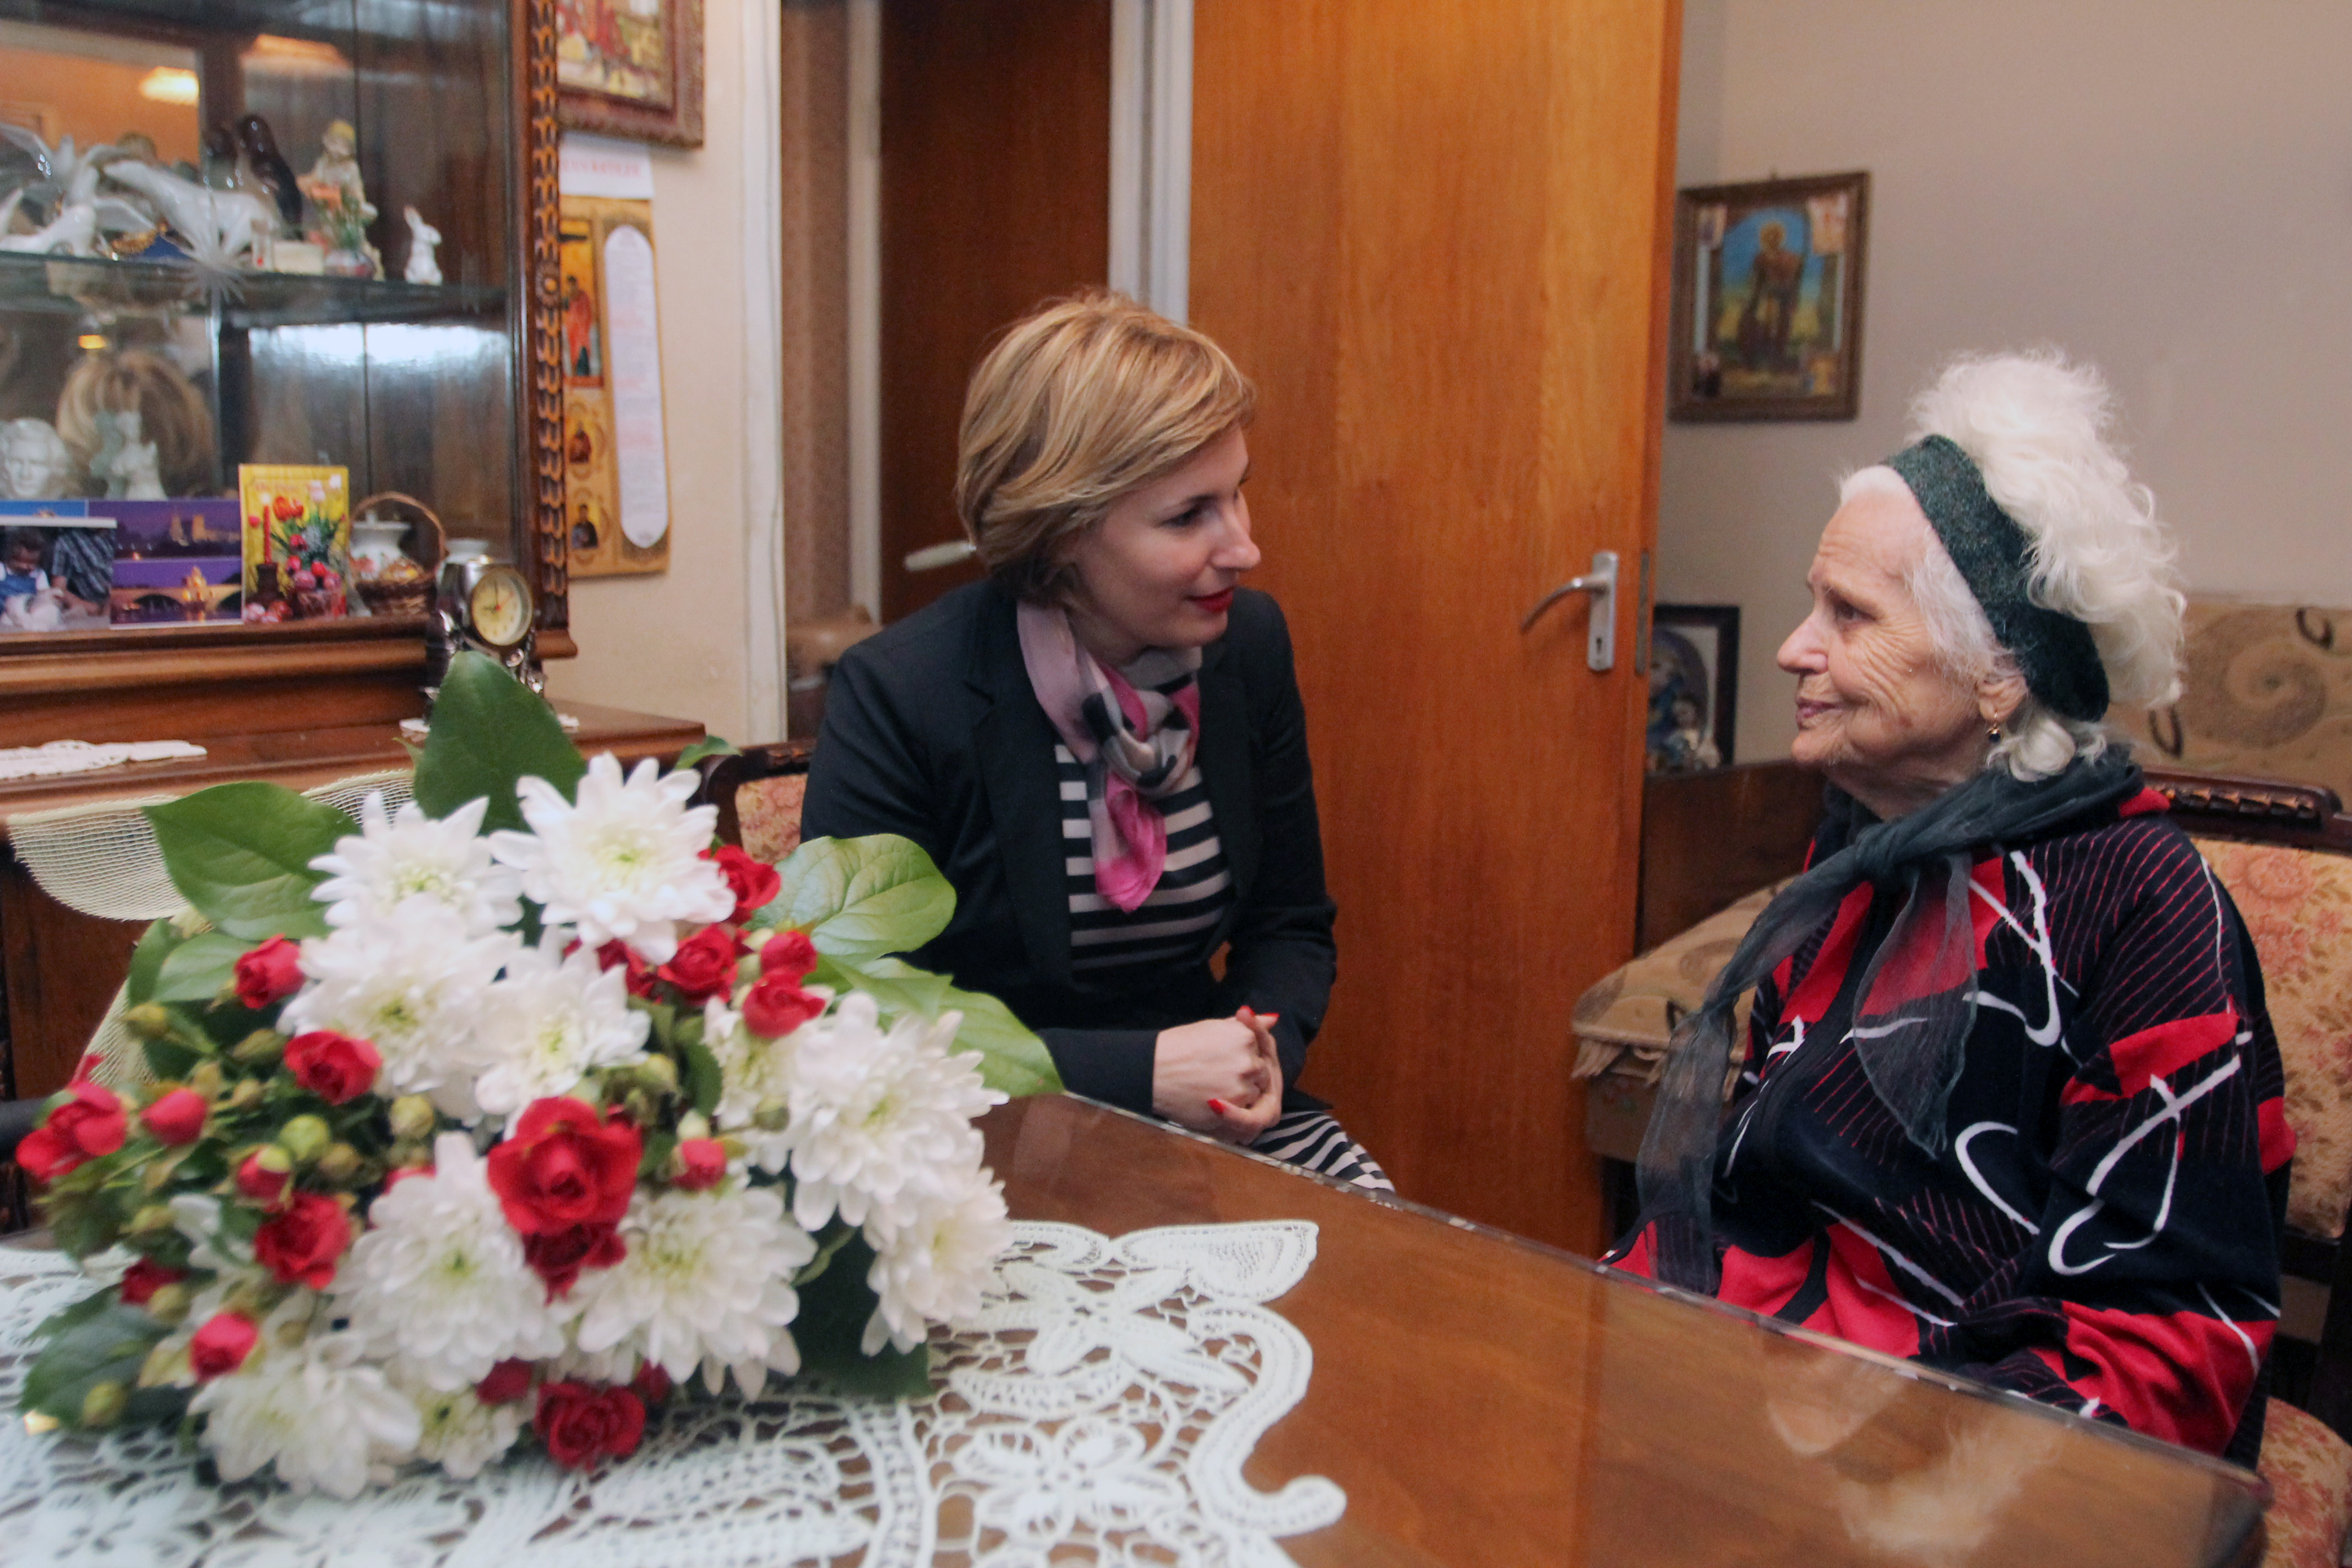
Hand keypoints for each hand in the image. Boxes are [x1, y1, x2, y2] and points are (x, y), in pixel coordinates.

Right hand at [1152, 1009, 1282, 1143]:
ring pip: (1254, 1094)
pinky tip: (1211, 1100)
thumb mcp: (1213, 1027)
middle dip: (1245, 1076)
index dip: (1242, 1057)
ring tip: (1212, 1087)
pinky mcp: (1233, 1109)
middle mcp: (1249, 1061)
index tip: (1221, 1059)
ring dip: (1240, 1094)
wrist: (1152, 1072)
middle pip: (1261, 1073)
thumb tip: (1272, 1020)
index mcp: (1245, 1037)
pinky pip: (1244, 1113)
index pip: (1259, 1050)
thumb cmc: (1178, 1046)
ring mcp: (1242, 1087)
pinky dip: (1232, 1110)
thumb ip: (1247, 1026)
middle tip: (1216, 1075)